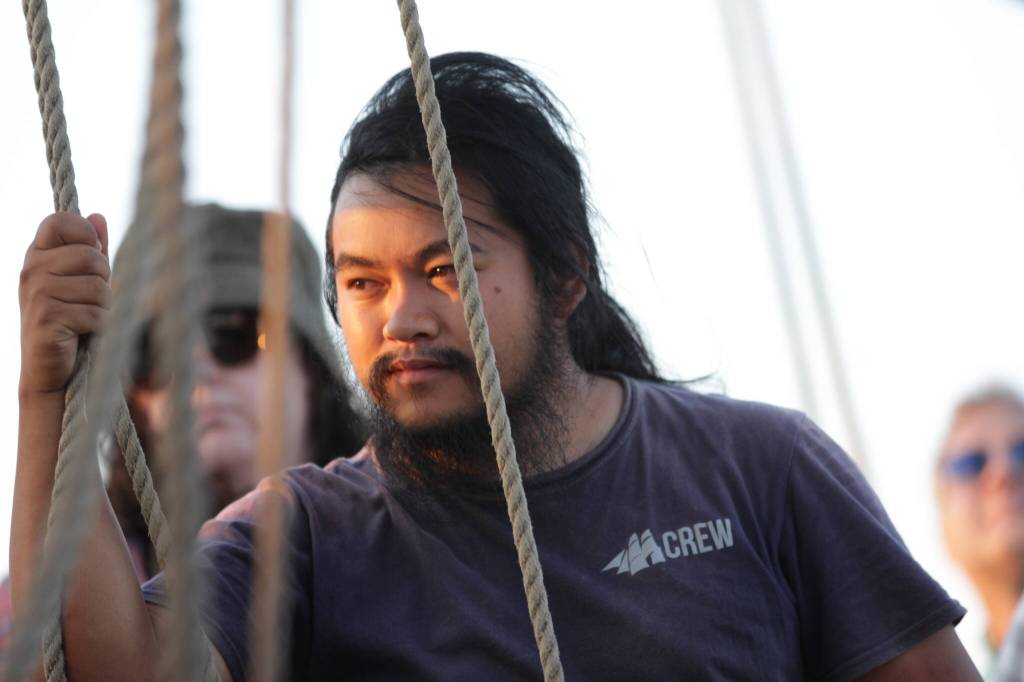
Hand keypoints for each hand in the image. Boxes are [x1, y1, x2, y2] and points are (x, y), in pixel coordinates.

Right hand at [19, 212, 110, 395]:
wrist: (52, 370)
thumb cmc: (72, 322)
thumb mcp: (82, 281)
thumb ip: (91, 250)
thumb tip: (97, 216)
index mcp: (38, 255)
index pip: (61, 221)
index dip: (86, 236)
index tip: (91, 258)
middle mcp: (31, 269)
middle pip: (92, 257)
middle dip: (103, 282)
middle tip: (88, 302)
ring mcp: (36, 292)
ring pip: (98, 287)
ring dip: (103, 307)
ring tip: (86, 319)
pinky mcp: (46, 317)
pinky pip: (95, 313)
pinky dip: (100, 326)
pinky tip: (84, 334)